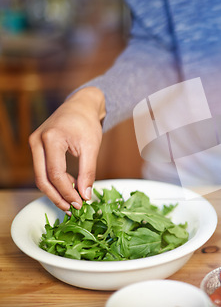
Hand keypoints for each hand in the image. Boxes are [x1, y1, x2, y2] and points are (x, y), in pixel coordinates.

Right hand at [29, 87, 105, 212]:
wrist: (80, 106)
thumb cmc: (87, 123)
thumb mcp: (92, 147)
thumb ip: (88, 171)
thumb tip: (86, 195)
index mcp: (51, 138)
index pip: (56, 173)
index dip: (68, 191)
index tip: (81, 203)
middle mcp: (37, 141)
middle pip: (42, 178)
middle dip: (58, 196)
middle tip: (73, 208)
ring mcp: (34, 144)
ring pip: (40, 176)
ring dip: (55, 191)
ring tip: (72, 202)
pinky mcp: (37, 147)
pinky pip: (43, 170)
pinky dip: (55, 181)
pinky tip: (69, 188)